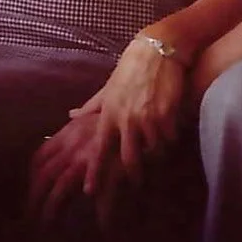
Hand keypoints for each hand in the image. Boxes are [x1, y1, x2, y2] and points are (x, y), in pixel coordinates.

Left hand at [29, 38, 186, 224]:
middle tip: (137, 181)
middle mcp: (126, 119)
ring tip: (158, 154)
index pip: (99, 150)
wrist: (157, 49)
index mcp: (109, 113)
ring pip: (152, 151)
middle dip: (133, 173)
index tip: (90, 191)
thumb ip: (91, 105)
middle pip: (128, 159)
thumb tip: (71, 115)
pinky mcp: (166, 115)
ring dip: (155, 153)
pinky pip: (169, 138)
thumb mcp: (108, 87)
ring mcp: (147, 118)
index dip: (95, 172)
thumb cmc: (130, 68)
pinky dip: (170, 140)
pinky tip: (170, 135)